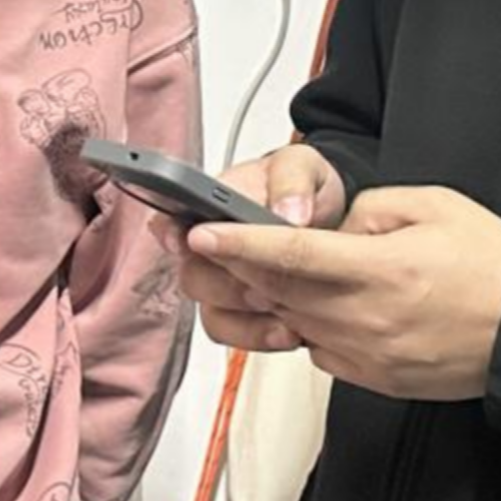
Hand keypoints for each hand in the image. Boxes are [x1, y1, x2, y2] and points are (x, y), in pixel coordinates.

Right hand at [158, 145, 348, 354]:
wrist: (330, 220)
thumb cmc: (303, 187)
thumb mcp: (302, 166)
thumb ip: (293, 181)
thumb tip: (287, 214)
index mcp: (208, 207)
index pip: (170, 222)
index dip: (172, 235)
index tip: (189, 240)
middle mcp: (208, 249)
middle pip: (191, 275)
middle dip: (226, 281)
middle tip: (260, 280)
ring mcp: (225, 283)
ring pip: (210, 311)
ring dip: (244, 314)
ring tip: (281, 309)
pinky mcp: (246, 312)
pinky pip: (233, 333)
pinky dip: (258, 334)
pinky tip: (289, 329)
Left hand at [187, 184, 500, 399]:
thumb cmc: (491, 266)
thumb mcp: (433, 206)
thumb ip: (369, 209)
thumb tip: (331, 226)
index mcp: (379, 270)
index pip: (291, 255)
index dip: (239, 244)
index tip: (201, 235)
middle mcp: (365, 317)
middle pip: (279, 291)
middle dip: (238, 267)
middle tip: (210, 246)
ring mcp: (367, 355)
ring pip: (293, 322)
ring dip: (271, 297)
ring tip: (262, 270)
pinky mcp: (373, 379)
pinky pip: (319, 349)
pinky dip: (308, 326)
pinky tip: (325, 305)